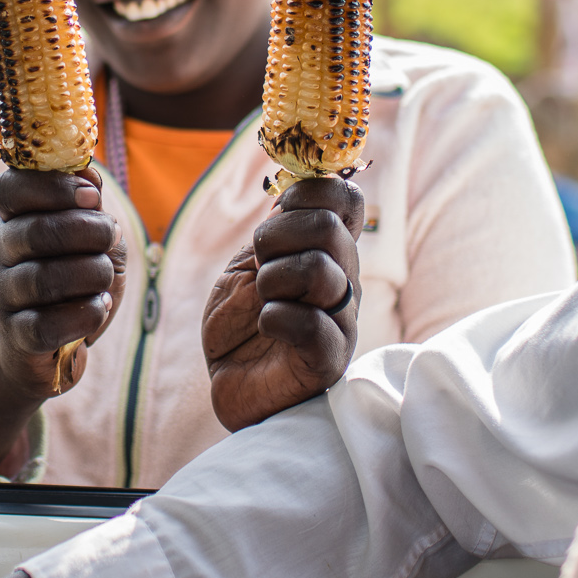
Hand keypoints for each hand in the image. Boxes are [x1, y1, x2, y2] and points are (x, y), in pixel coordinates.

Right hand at [0, 166, 125, 472]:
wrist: (54, 345)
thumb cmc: (76, 276)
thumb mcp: (92, 233)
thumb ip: (89, 201)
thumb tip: (87, 175)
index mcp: (15, 217)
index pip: (7, 189)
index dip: (51, 186)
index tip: (91, 196)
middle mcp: (1, 251)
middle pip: (36, 232)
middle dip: (88, 232)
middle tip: (109, 238)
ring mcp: (5, 294)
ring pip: (42, 279)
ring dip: (90, 274)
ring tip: (105, 277)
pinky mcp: (17, 336)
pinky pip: (45, 325)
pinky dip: (83, 315)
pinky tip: (100, 308)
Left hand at [202, 177, 362, 432]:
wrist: (231, 385)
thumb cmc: (240, 325)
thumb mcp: (244, 269)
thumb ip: (269, 240)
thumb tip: (285, 205)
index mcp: (328, 251)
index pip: (346, 198)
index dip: (309, 192)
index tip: (278, 213)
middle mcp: (344, 280)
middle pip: (329, 227)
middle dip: (276, 235)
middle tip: (259, 263)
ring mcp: (341, 319)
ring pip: (321, 271)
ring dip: (273, 279)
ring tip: (263, 298)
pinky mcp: (329, 359)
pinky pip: (309, 323)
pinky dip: (274, 318)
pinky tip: (267, 327)